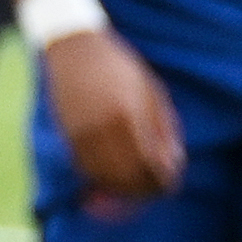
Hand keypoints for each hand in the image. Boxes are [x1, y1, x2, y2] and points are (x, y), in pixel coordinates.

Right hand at [42, 28, 184, 206]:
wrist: (76, 50)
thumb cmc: (121, 68)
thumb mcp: (152, 93)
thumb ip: (163, 130)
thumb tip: (173, 165)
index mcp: (129, 114)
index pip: (149, 165)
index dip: (162, 182)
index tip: (170, 185)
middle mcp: (102, 127)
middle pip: (126, 177)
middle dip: (143, 191)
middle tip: (155, 190)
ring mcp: (82, 133)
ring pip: (103, 177)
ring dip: (121, 189)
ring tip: (136, 187)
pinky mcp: (69, 135)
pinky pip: (86, 169)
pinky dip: (101, 178)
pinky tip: (114, 175)